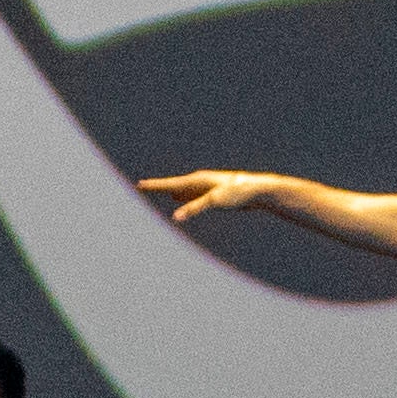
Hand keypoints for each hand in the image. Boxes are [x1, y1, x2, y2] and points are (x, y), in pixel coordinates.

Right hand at [136, 170, 265, 223]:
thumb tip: (176, 217)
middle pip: (173, 185)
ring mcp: (206, 186)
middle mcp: (200, 181)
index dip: (154, 186)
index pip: (170, 184)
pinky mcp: (212, 193)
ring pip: (182, 189)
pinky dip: (181, 196)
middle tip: (143, 186)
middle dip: (158, 187)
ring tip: (159, 191)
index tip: (139, 185)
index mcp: (197, 180)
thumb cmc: (237, 193)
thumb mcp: (214, 201)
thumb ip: (194, 208)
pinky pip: (190, 195)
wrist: (257, 189)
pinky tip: (180, 198)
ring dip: (169, 191)